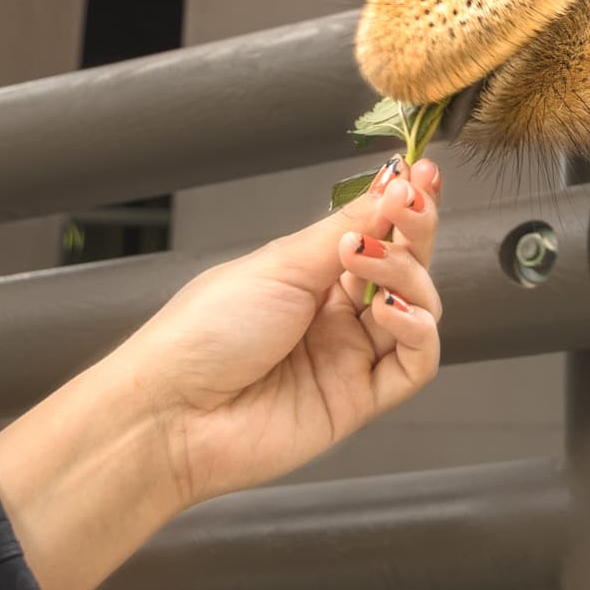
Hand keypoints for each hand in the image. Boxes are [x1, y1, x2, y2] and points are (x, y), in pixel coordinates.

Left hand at [126, 156, 443, 505]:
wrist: (168, 414)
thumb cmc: (203, 332)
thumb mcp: (280, 263)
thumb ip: (348, 227)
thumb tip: (396, 182)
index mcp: (312, 274)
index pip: (376, 232)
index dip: (403, 204)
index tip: (420, 175)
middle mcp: (336, 313)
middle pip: (406, 266)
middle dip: (415, 230)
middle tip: (412, 205)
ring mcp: (350, 356)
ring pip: (418, 309)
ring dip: (410, 276)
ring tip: (373, 262)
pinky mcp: (360, 400)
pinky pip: (415, 364)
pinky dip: (418, 332)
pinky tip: (391, 311)